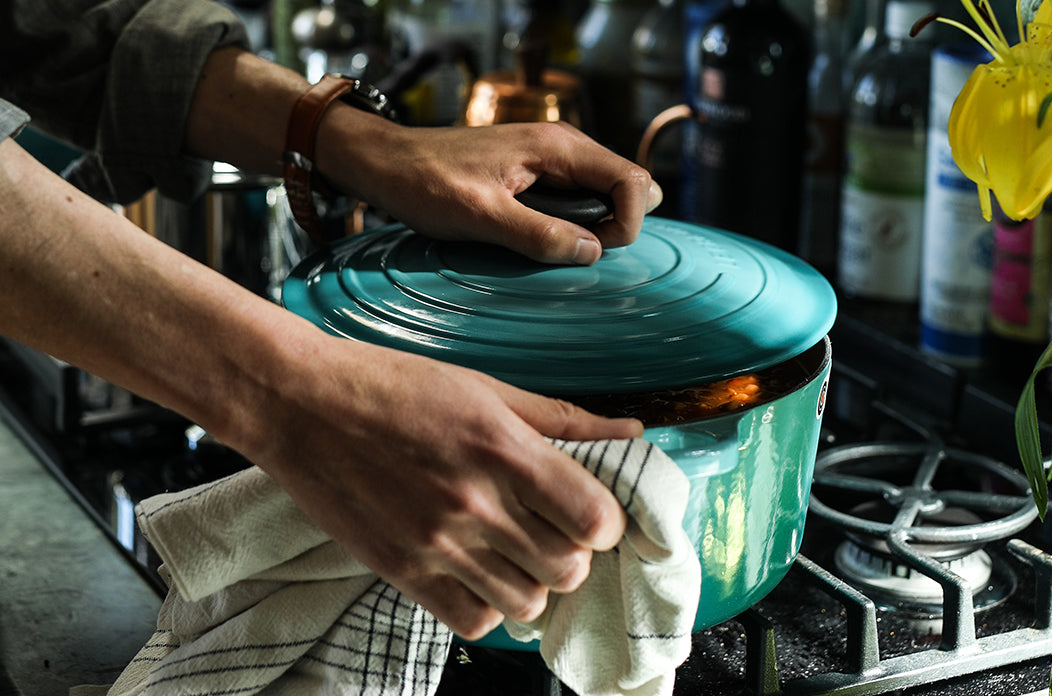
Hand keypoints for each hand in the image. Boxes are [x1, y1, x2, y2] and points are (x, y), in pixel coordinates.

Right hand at [245, 331, 643, 638]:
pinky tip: (477, 571)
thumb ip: (561, 418)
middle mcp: (474, 502)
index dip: (604, 519)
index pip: (594, 517)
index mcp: (502, 448)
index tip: (588, 509)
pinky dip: (487, 604)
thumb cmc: (392, 385)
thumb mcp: (484, 387)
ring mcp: (436, 543)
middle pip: (568, 568)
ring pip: (527, 603)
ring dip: (533, 581)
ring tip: (514, 551)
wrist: (299, 404)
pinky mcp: (401, 571)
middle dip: (572, 551)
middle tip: (551, 528)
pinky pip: (473, 620)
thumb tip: (631, 432)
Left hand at [317, 115, 660, 264]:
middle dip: (618, 226)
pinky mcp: (536, 175)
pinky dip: (573, 224)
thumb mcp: (480, 215)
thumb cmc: (425, 182)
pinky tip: (543, 241)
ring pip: (604, 194)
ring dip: (595, 228)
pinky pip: (576, 199)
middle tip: (575, 253)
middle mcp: (562, 147)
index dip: (628, 223)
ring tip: (555, 250)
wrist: (386, 163)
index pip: (632, 181)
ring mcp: (551, 160)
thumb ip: (538, 233)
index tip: (594, 252)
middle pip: (626, 186)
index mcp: (557, 147)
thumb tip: (591, 252)